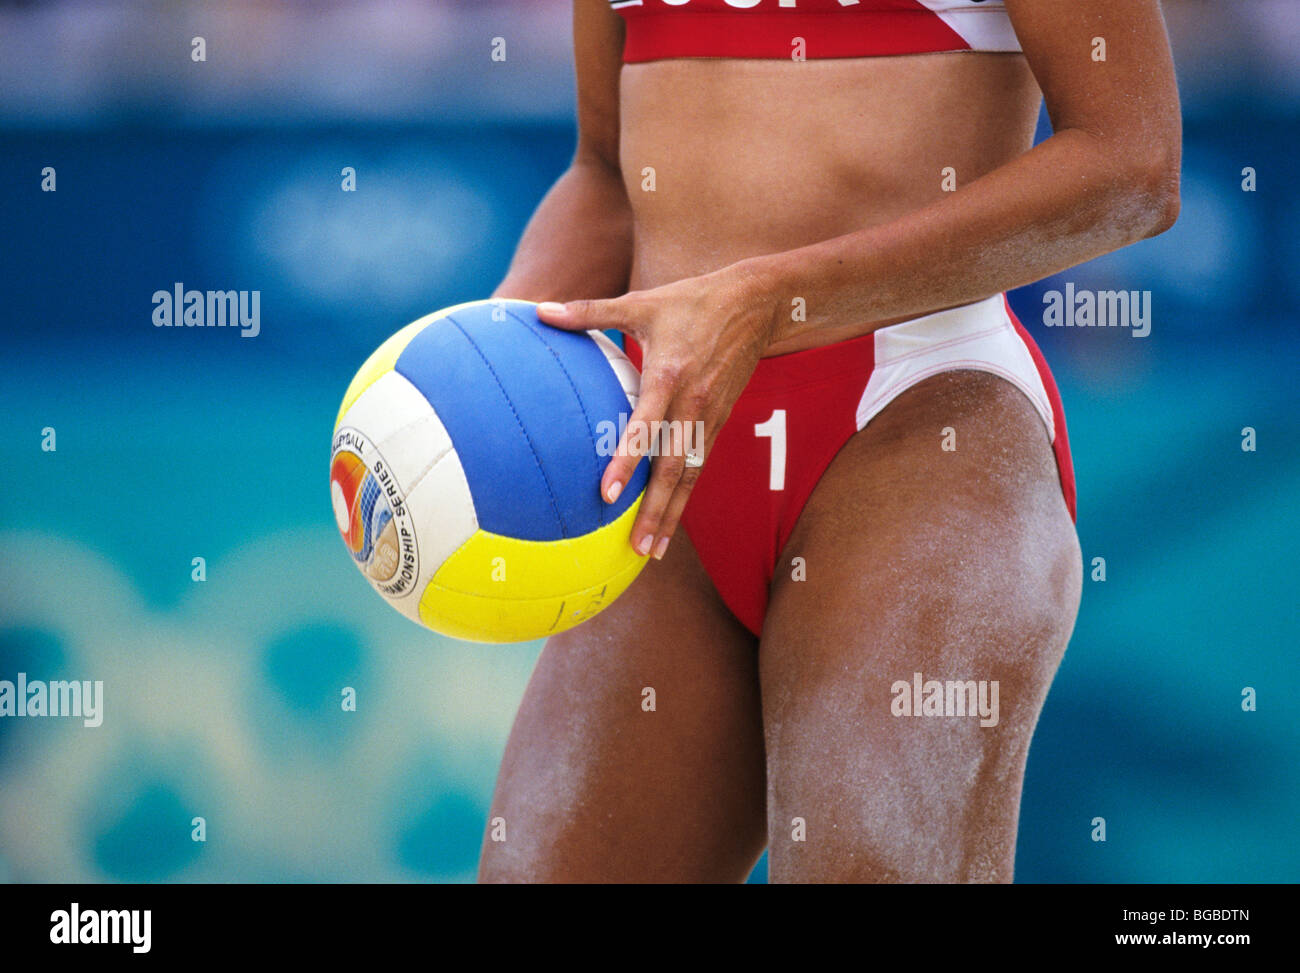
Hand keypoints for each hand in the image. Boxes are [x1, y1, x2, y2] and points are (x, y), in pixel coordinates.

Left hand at [536, 263, 776, 559]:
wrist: (756, 303)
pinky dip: (685, 494)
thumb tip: (540, 310)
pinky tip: (671, 518)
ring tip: (653, 550)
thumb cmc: (692, 300)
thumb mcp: (642, 302)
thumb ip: (590, 311)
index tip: (608, 493)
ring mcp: (710, 416)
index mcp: (669, 374)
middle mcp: (693, 402)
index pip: (646, 426)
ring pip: (691, 474)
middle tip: (637, 547)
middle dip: (656, 510)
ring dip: (673, 514)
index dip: (627, 460)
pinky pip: (700, 465)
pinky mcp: (720, 420)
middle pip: (674, 467)